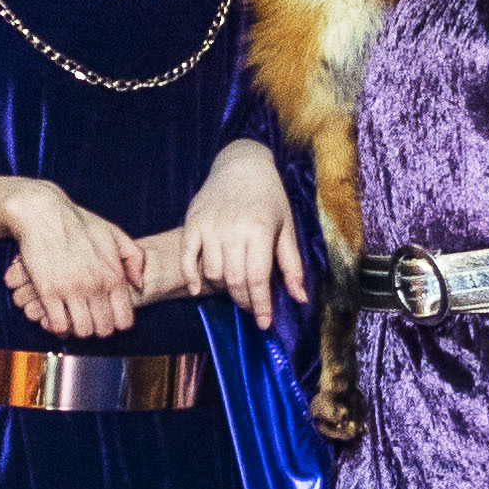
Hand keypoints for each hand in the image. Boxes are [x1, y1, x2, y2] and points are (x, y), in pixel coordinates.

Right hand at [0, 181, 147, 342]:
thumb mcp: (114, 234)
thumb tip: (139, 286)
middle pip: (103, 329)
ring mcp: (71, 289)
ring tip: (72, 318)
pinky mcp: (48, 291)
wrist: (43, 213)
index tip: (107, 317)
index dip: (116, 323)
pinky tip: (56, 316)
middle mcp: (95, 285)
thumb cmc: (78, 222)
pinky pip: (58, 324)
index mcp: (113, 274)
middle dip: (97, 328)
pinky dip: (58, 326)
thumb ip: (134, 259)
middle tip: (88, 318)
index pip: (124, 320)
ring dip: (77, 329)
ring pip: (81, 331)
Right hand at [166, 144, 306, 327]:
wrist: (241, 165)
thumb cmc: (269, 198)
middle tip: (251, 307)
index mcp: (260, 230)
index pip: (258, 279)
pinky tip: (198, 289)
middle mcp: (233, 229)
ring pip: (212, 273)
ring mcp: (210, 226)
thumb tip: (301, 299)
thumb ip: (292, 265)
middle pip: (235, 280)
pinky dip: (191, 278)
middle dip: (244, 301)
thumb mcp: (286, 228)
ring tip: (235, 288)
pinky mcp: (192, 223)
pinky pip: (187, 259)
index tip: (264, 323)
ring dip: (223, 288)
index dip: (261, 305)